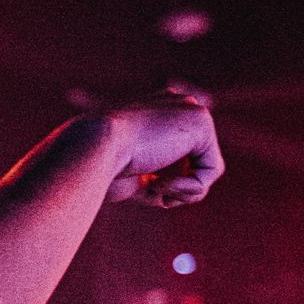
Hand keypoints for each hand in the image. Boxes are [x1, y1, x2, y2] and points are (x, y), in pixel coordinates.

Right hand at [101, 88, 223, 207]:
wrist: (92, 148)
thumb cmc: (101, 166)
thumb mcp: (129, 178)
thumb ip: (152, 181)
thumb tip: (170, 197)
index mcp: (158, 113)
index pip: (181, 155)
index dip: (168, 184)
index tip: (146, 188)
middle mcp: (177, 106)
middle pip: (199, 161)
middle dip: (181, 187)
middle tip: (155, 191)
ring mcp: (190, 110)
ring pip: (207, 169)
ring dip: (183, 191)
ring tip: (156, 187)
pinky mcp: (201, 123)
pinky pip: (211, 171)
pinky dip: (188, 188)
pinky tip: (161, 182)